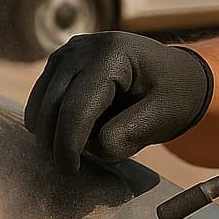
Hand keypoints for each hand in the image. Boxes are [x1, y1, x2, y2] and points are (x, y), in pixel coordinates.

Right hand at [24, 31, 213, 174]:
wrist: (178, 75)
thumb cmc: (175, 96)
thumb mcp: (163, 117)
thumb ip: (129, 134)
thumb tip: (95, 147)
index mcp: (113, 54)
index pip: (77, 106)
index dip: (68, 143)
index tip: (70, 171)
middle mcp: (84, 47)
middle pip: (51, 104)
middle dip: (55, 142)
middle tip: (70, 169)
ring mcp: (68, 52)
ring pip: (40, 102)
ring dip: (53, 131)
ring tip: (82, 147)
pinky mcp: (59, 63)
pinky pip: (41, 99)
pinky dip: (52, 120)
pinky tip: (76, 132)